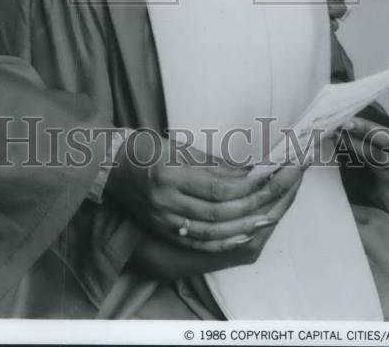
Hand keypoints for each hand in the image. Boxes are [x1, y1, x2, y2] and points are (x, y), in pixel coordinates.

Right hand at [106, 131, 304, 252]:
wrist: (109, 170)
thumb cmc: (144, 150)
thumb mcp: (176, 147)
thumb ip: (211, 163)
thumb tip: (246, 171)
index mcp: (168, 174)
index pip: (217, 187)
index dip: (246, 184)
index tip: (269, 174)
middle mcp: (165, 201)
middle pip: (219, 211)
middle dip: (254, 203)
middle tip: (280, 191)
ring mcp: (164, 219)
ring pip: (213, 230)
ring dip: (245, 224)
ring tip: (270, 215)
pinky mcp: (164, 229)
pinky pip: (199, 241)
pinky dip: (225, 239)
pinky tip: (244, 233)